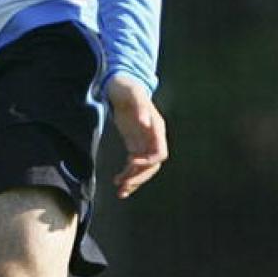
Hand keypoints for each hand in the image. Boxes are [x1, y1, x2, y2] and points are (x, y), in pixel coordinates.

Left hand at [105, 76, 167, 198]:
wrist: (120, 85)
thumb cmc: (127, 87)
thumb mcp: (132, 94)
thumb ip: (140, 107)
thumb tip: (146, 122)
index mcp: (157, 129)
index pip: (159, 153)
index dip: (147, 162)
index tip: (130, 163)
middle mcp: (153, 138)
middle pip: (152, 165)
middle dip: (139, 177)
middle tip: (124, 186)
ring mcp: (144, 142)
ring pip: (143, 169)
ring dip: (133, 181)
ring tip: (120, 191)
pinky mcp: (135, 144)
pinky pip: (134, 165)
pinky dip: (127, 174)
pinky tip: (118, 181)